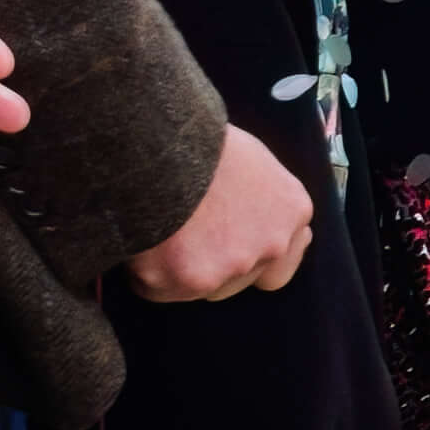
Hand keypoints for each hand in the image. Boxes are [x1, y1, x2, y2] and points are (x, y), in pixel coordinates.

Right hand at [126, 120, 316, 303]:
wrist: (157, 140)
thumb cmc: (200, 140)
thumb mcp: (250, 160)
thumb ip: (258, 200)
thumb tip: (240, 218)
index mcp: (292, 211)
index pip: (281, 261)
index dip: (250, 258)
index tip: (227, 247)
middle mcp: (271, 245)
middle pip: (239, 279)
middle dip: (214, 265)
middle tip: (185, 237)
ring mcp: (232, 267)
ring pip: (201, 287)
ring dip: (179, 270)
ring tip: (158, 233)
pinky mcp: (187, 279)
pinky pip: (158, 289)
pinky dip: (144, 274)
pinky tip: (138, 242)